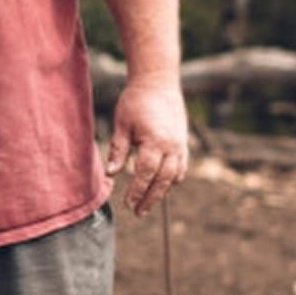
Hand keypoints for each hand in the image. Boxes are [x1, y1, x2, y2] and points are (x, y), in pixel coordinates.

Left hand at [105, 77, 189, 216]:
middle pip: (163, 180)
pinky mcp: (183, 142)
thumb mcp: (122, 125)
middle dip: (150, 198)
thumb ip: (118, 150)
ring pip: (174, 176)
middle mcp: (172, 145)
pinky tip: (161, 186)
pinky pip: (181, 167)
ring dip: (161, 191)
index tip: (128, 204)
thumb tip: (112, 175)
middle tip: (138, 212)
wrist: (158, 82)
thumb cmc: (135, 101)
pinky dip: (172, 179)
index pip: (146, 173)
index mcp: (155, 140)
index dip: (137, 190)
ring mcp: (181, 144)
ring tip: (147, 204)